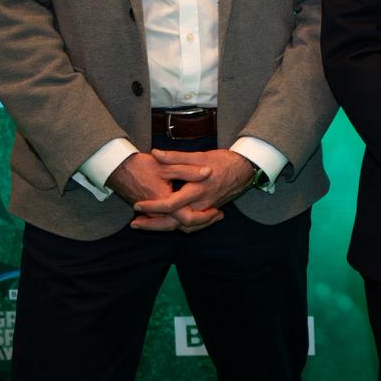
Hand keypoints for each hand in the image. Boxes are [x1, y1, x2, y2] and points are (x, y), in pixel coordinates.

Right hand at [106, 151, 208, 232]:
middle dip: (202, 223)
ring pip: (176, 226)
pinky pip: (169, 222)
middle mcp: (159, 213)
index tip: (218, 211)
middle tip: (219, 215)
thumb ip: (188, 170)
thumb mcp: (166, 166)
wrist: (117, 169)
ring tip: (211, 215)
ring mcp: (153, 214)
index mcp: (165, 202)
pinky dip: (182, 220)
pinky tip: (193, 212)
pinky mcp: (151, 212)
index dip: (205, 217)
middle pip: (184, 227)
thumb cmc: (141, 166)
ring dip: (193, 223)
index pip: (188, 218)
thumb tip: (208, 172)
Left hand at [130, 149, 256, 232]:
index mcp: (196, 190)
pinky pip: (192, 225)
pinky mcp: (209, 211)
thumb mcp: (199, 156)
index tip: (137, 205)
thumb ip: (176, 157)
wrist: (246, 169)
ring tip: (145, 224)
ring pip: (183, 227)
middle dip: (153, 226)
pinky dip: (178, 226)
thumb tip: (156, 153)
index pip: (170, 204)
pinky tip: (168, 222)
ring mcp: (206, 210)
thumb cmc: (223, 161)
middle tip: (135, 224)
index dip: (152, 206)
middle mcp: (201, 205)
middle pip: (174, 223)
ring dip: (163, 228)